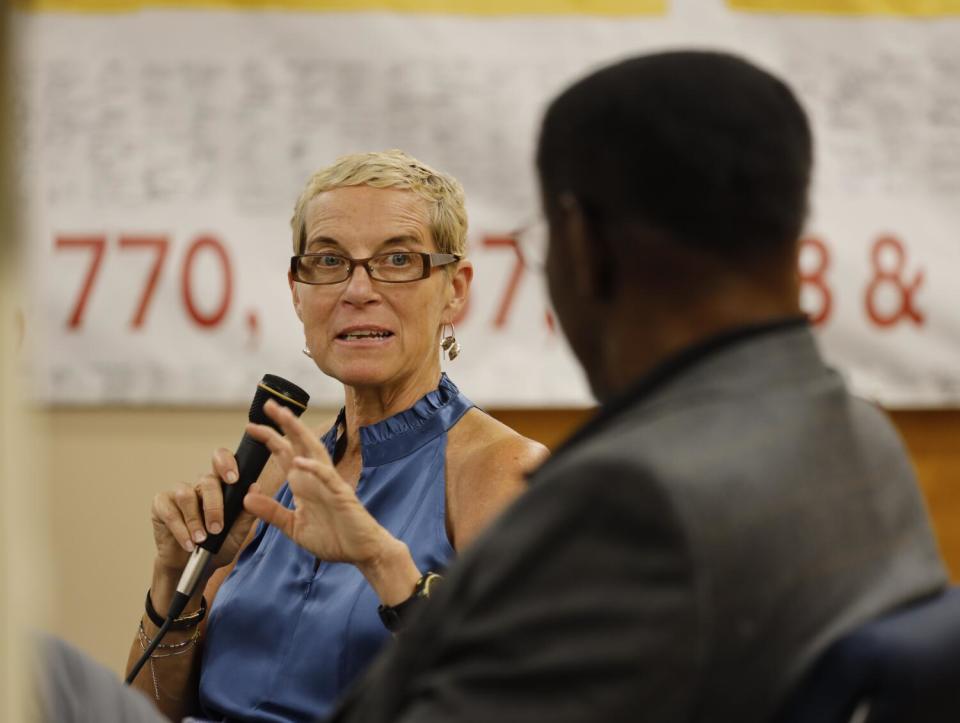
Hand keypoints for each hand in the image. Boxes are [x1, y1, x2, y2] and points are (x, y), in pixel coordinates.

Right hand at [150, 448, 258, 573]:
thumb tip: (255, 487)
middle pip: (207, 481)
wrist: (193, 568)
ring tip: (201, 540)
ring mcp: (178, 494)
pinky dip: (180, 529)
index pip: (222, 461)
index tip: (234, 479)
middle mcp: (199, 487)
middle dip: (214, 506)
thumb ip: (247, 513)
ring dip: (195, 520)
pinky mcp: (161, 505)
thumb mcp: (237, 534)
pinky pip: (169, 511)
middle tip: (217, 529)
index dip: (226, 463)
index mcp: (221, 487)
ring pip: (186, 495)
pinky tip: (188, 543)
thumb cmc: (217, 547)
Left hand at [242, 400, 392, 565]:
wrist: (363, 552)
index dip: (269, 439)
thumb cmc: (334, 538)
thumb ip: (272, 512)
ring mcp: (329, 484)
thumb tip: (247, 497)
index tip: (251, 426)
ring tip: (284, 416)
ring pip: (313, 451)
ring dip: (298, 433)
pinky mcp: (341, 495)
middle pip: (298, 443)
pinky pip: (326, 477)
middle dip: (283, 424)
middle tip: (268, 404)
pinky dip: (313, 468)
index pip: (284, 454)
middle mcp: (315, 478)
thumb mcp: (294, 527)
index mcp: (303, 484)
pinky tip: (299, 461)